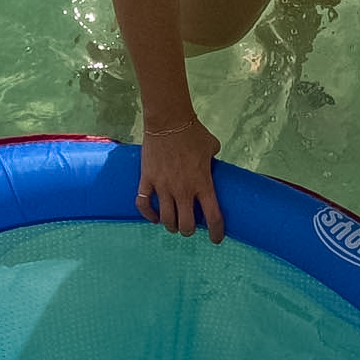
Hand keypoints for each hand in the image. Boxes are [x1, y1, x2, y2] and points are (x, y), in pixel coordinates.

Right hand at [136, 118, 224, 241]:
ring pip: (166, 220)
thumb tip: (214, 167)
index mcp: (202, 183)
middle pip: (185, 225)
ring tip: (173, 223)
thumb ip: (214, 162)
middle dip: (188, 231)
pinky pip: (144, 205)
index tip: (215, 239)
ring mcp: (163, 186)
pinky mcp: (147, 180)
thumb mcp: (212, 147)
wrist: (168, 120)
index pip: (212, 216)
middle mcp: (183, 189)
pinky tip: (154, 218)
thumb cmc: (193, 132)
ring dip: (171, 226)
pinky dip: (149, 215)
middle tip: (189, 227)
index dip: (216, 232)